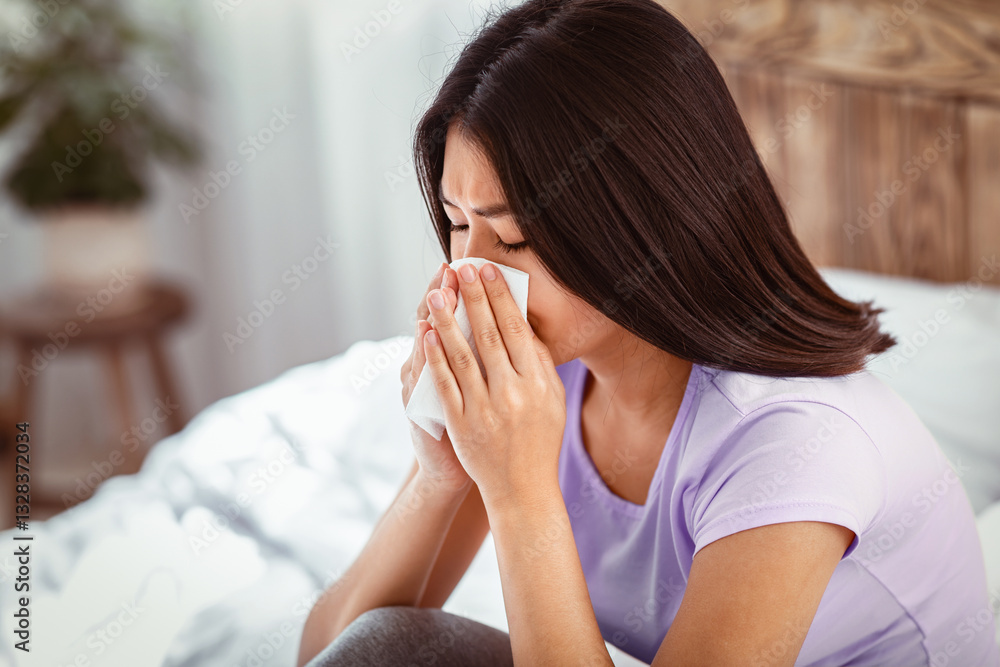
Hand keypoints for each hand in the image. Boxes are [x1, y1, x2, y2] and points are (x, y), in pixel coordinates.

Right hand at [401, 262, 470, 493]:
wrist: (457, 472)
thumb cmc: (475, 430)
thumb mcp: (475, 389)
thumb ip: (487, 358)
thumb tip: (514, 322)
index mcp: (447, 360)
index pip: (453, 316)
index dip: (460, 291)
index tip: (470, 265)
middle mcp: (428, 367)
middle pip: (437, 322)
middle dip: (447, 294)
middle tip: (453, 267)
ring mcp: (420, 387)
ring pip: (424, 345)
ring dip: (433, 318)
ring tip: (439, 290)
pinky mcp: (416, 409)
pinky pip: (422, 379)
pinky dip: (424, 357)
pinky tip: (426, 335)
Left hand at [421, 261, 565, 509]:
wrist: (523, 489)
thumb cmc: (540, 439)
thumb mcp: (552, 399)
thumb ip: (539, 362)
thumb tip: (523, 322)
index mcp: (537, 383)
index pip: (516, 329)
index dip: (500, 297)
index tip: (488, 270)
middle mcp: (512, 393)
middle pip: (489, 335)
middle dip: (473, 298)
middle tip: (461, 267)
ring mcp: (484, 409)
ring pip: (462, 356)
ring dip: (447, 321)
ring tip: (438, 292)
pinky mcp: (461, 424)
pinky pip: (445, 385)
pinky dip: (434, 358)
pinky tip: (427, 334)